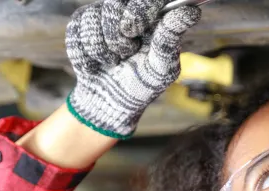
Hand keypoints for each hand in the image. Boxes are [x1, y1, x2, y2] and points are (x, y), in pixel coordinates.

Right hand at [65, 0, 200, 138]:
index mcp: (152, 16)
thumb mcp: (162, 68)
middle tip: (126, 54)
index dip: (139, 10)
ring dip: (102, 50)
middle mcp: (127, 10)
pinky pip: (76, 30)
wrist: (109, 103)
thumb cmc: (142, 86)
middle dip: (117, 37)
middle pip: (114, 3)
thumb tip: (192, 11)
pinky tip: (96, 63)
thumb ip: (171, 38)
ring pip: (93, 18)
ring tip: (113, 62)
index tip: (136, 30)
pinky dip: (85, 54)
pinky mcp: (80, 26)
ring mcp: (102, 16)